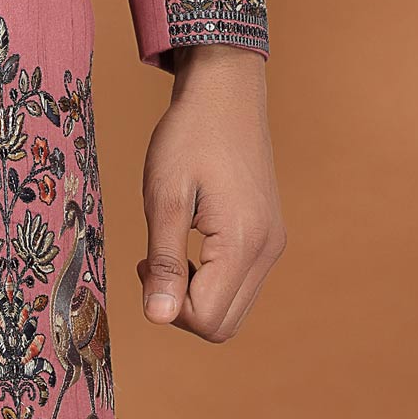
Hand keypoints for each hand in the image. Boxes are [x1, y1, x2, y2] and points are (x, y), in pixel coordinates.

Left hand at [137, 42, 283, 339]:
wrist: (224, 93)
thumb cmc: (188, 137)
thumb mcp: (165, 197)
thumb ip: (165, 261)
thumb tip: (158, 318)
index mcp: (244, 243)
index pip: (207, 320)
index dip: (168, 306)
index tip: (145, 262)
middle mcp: (268, 251)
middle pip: (224, 325)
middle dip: (182, 307)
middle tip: (155, 261)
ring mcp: (273, 243)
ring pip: (234, 308)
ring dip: (196, 294)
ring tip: (170, 248)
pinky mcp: (269, 235)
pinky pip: (241, 283)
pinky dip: (212, 278)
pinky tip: (191, 242)